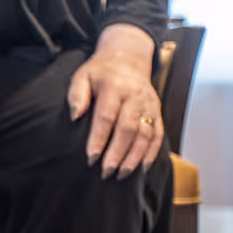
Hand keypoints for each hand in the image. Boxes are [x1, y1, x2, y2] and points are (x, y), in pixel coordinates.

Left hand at [66, 24, 161, 179]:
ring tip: (121, 174)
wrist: (128, 58)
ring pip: (145, 135)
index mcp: (114, 86)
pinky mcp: (157, 112)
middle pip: (128, 129)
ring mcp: (149, 105)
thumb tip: (74, 116)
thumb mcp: (82, 76)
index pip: (107, 117)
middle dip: (117, 153)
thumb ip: (77, 95)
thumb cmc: (100, 72)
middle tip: (105, 172)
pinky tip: (141, 168)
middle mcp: (135, 96)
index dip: (99, 139)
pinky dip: (151, 153)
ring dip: (134, 157)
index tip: (91, 158)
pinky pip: (158, 135)